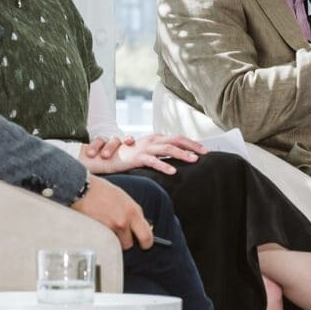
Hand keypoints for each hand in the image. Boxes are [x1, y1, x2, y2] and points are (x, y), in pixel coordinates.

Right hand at [71, 180, 152, 248]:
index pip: (147, 236)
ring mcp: (109, 229)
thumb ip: (133, 213)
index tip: (145, 244)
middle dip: (126, 241)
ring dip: (112, 239)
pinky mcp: (97, 233)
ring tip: (106, 226)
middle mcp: (123, 222)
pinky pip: (103, 241)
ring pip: (115, 244)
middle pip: (129, 244)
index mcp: (133, 212)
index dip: (147, 243)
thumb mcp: (125, 199)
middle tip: (121, 235)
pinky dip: (102, 237)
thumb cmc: (102, 191)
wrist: (82, 188)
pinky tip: (98, 226)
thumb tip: (140, 225)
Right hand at [80, 133, 202, 175]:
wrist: (104, 158)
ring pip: (167, 149)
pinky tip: (173, 171)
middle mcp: (151, 140)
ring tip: (194, 160)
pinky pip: (153, 161)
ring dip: (182, 154)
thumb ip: (158, 154)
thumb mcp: (145, 154)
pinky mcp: (137, 157)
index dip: (191, 142)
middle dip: (192, 145)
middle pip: (176, 140)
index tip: (204, 150)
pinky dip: (164, 165)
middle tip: (205, 153)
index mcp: (155, 139)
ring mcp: (144, 148)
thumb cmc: (126, 157)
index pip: (177, 138)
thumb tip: (174, 160)